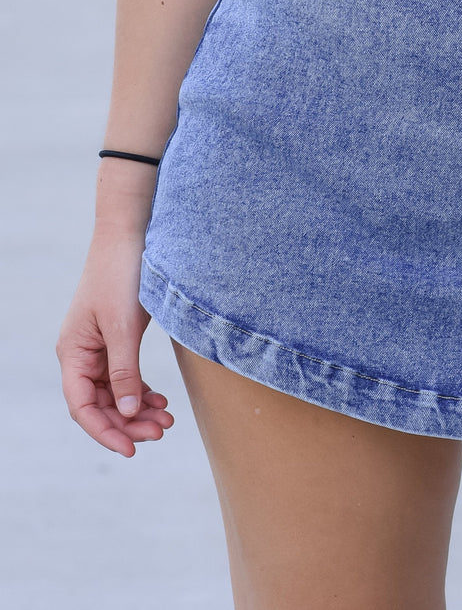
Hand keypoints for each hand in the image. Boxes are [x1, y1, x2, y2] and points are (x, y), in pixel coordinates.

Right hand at [56, 230, 174, 457]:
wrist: (131, 233)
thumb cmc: (121, 274)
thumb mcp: (123, 326)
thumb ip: (124, 371)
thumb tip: (128, 414)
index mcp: (72, 353)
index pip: (82, 407)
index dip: (105, 431)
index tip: (132, 449)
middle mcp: (81, 355)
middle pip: (100, 404)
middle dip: (129, 423)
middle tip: (163, 431)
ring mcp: (99, 348)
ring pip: (115, 393)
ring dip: (138, 410)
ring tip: (167, 420)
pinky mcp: (117, 339)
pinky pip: (126, 377)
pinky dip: (142, 391)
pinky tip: (161, 401)